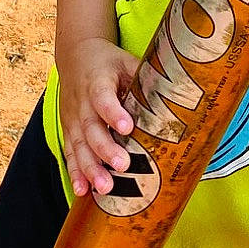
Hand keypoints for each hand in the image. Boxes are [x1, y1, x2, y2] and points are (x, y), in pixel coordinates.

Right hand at [57, 37, 140, 196]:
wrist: (75, 56)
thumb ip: (146, 77)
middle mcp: (82, 103)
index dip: (113, 113)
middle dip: (105, 150)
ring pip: (79, 146)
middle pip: (91, 128)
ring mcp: (72, 119)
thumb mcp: (126, 61)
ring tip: (105, 187)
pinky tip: (82, 190)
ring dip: (90, 169)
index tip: (127, 127)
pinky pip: (70, 154)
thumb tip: (180, 91)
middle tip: (123, 166)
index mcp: (97, 82)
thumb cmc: (108, 62)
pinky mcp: (69, 132)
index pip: (103, 97)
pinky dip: (75, 173)